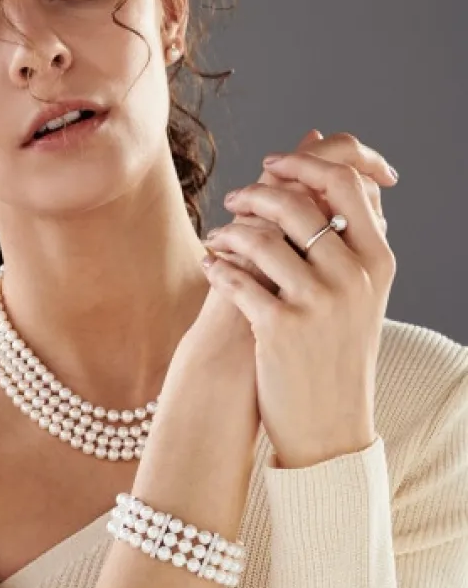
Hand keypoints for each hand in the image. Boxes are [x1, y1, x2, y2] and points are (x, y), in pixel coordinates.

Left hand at [201, 152, 396, 468]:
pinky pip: (237, 278)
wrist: (329, 426)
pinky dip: (218, 267)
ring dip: (229, 231)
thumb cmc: (339, 352)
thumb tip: (335, 172)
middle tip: (233, 199)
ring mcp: (317, 303)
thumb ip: (353, 234)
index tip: (273, 164)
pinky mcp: (280, 329)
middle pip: (296, 202)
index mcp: (377, 262)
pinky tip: (211, 267)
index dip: (304, 161)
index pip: (344, 183)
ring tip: (217, 237)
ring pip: (261, 238)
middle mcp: (352, 278)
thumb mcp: (363, 293)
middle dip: (256, 192)